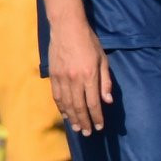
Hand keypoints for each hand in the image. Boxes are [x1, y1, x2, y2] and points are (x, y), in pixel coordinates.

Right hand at [48, 15, 112, 133]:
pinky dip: (61, 108)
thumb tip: (107, 101)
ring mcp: (62, 78)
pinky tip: (65, 115)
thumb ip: (105, 81)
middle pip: (79, 107)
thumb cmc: (89, 42)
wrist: (67, 27)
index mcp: (89, 75)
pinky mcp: (53, 75)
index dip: (97, 117)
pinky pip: (56, 96)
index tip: (99, 127)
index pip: (93, 103)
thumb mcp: (103, 59)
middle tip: (87, 133)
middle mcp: (75, 79)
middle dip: (84, 122)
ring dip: (72, 118)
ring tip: (77, 128)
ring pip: (67, 104)